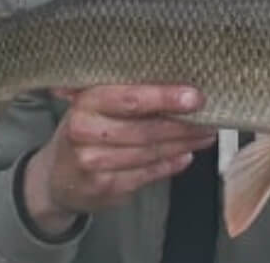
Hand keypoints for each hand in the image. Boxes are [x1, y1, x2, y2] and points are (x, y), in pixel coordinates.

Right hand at [23, 84, 217, 234]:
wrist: (57, 176)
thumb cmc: (87, 128)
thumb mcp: (96, 103)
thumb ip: (127, 91)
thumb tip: (178, 81)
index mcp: (85, 102)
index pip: (129, 98)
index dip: (164, 97)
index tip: (195, 96)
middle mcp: (85, 132)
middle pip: (145, 129)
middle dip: (183, 125)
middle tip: (212, 118)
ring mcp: (92, 163)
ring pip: (150, 153)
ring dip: (184, 144)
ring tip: (206, 135)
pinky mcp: (104, 187)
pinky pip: (147, 174)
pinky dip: (171, 165)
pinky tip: (186, 155)